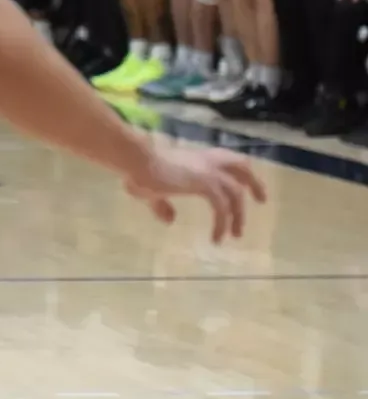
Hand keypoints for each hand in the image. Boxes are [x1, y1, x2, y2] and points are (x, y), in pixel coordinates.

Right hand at [122, 145, 266, 243]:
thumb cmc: (139, 171)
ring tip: (236, 234)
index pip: (224, 161)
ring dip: (238, 215)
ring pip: (236, 193)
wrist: (137, 162)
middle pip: (241, 166)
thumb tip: (170, 220)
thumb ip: (162, 204)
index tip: (243, 187)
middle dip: (253, 183)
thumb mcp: (151, 191)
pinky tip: (216, 239)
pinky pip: (222, 208)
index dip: (236, 174)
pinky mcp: (206, 185)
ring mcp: (208, 173)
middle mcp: (206, 162)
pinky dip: (222, 224)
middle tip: (261, 200)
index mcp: (195, 159)